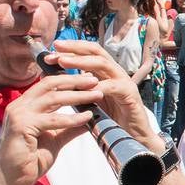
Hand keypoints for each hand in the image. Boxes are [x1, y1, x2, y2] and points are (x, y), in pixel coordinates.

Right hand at [0, 74, 98, 184]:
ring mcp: (18, 114)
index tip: (89, 79)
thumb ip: (69, 128)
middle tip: (95, 80)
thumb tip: (89, 117)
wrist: (11, 181)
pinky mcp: (21, 126)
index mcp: (25, 105)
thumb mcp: (55, 139)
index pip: (48, 85)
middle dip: (74, 81)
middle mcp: (19, 106)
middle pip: (50, 85)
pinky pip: (52, 120)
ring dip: (78, 96)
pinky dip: (71, 118)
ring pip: (53, 98)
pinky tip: (87, 117)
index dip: (69, 80)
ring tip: (97, 95)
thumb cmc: (30, 161)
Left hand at [42, 41, 160, 151]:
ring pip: (102, 64)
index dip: (71, 49)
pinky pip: (113, 87)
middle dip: (74, 48)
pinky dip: (98, 86)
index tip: (51, 50)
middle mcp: (115, 73)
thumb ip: (78, 89)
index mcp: (106, 73)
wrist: (132, 137)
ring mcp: (124, 82)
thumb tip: (54, 78)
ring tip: (63, 62)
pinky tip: (83, 88)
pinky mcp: (130, 95)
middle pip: (95, 51)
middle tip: (56, 47)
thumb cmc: (110, 120)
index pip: (89, 52)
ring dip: (81, 62)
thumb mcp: (90, 101)